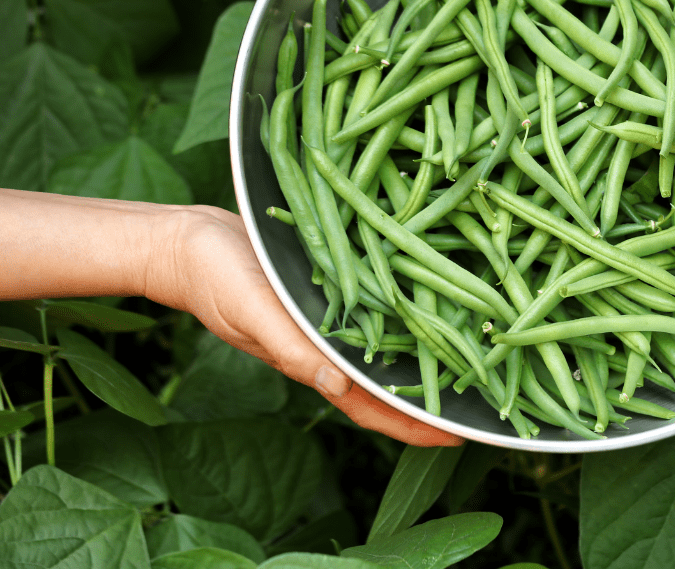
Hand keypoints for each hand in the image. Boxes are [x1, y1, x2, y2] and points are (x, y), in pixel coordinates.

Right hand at [148, 205, 462, 446]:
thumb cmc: (216, 281)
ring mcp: (332, 317)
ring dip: (424, 348)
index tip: (460, 435)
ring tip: (473, 348)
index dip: (415, 425)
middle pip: (389, 380)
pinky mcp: (331, 285)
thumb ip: (293, 350)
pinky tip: (433, 297)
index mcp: (314, 361)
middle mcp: (330, 344)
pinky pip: (376, 304)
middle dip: (432, 390)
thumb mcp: (254, 314)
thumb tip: (337, 386)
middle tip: (484, 390)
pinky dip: (404, 308)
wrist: (190, 238)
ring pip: (387, 343)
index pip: (372, 406)